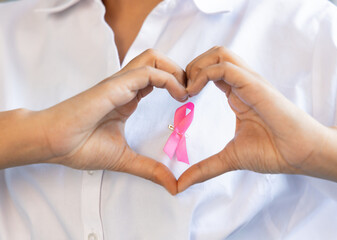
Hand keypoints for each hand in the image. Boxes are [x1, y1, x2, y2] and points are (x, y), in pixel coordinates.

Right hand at [35, 49, 187, 194]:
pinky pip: (147, 72)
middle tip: (191, 91)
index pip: (157, 77)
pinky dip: (168, 79)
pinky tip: (178, 95)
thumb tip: (173, 184)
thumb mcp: (125, 159)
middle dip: (179, 70)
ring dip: (175, 70)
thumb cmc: (80, 147)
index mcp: (127, 97)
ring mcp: (120, 83)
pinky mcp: (115, 85)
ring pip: (154, 59)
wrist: (53, 143)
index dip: (176, 84)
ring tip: (186, 92)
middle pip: (157, 60)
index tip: (189, 100)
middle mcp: (125, 86)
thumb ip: (150, 169)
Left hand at [178, 47, 328, 192]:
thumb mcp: (229, 158)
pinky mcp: (254, 85)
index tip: (181, 98)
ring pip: (220, 53)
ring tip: (188, 90)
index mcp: (237, 94)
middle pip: (214, 54)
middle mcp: (243, 83)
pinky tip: (194, 93)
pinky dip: (204, 74)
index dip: (192, 78)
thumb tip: (181, 185)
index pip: (211, 71)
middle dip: (192, 66)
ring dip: (197, 66)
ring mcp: (249, 82)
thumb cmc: (273, 152)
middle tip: (181, 90)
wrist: (301, 154)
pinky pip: (225, 68)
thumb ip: (205, 168)